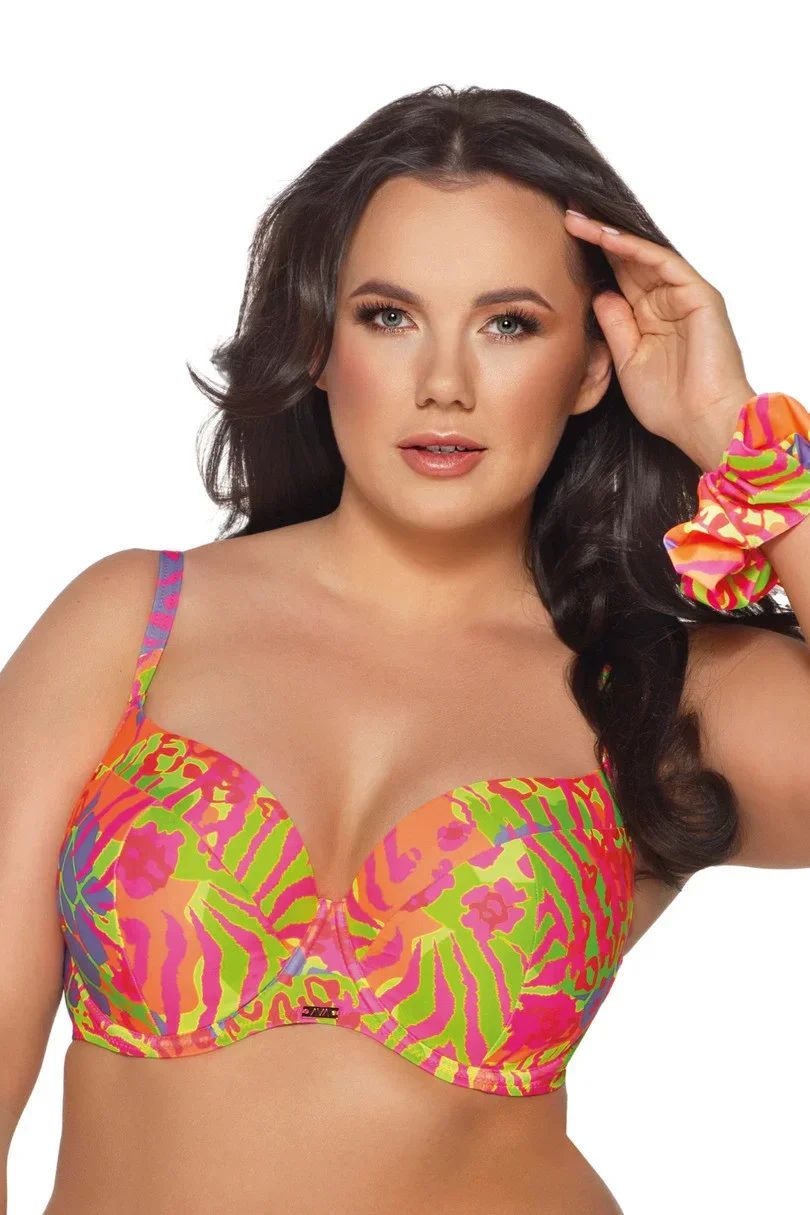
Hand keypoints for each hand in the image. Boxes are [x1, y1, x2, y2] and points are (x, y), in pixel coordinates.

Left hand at [564, 209, 756, 470]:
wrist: (701, 424)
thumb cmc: (669, 404)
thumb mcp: (626, 361)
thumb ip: (614, 326)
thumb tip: (598, 294)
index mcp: (648, 318)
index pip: (616, 278)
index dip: (590, 259)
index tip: (558, 242)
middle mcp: (666, 302)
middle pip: (627, 260)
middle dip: (596, 237)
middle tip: (564, 212)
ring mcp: (683, 296)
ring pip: (642, 256)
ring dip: (609, 236)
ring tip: (577, 219)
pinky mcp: (699, 296)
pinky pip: (663, 263)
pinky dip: (634, 249)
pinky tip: (607, 238)